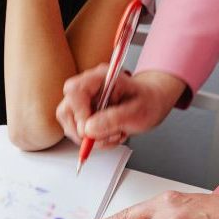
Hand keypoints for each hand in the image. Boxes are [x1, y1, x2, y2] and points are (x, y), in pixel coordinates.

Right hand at [57, 66, 185, 147]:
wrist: (152, 102)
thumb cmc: (148, 100)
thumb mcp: (138, 111)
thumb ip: (114, 119)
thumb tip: (88, 129)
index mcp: (101, 78)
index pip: (74, 90)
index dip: (78, 112)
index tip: (90, 128)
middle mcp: (89, 88)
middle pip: (66, 110)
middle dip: (83, 130)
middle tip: (105, 135)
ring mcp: (84, 102)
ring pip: (70, 125)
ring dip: (92, 138)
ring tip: (114, 134)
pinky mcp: (84, 115)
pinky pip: (79, 132)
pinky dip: (95, 140)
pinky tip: (110, 134)